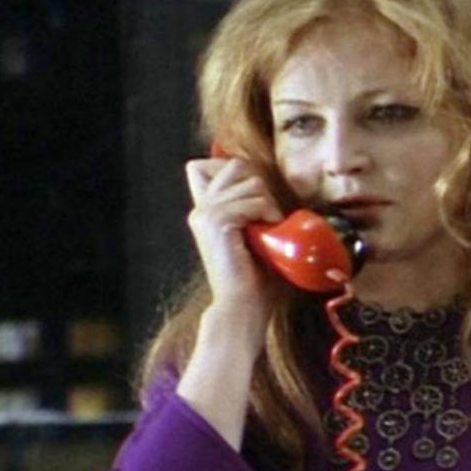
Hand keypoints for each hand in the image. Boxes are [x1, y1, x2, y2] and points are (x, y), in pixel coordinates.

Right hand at [185, 156, 283, 310]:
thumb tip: (264, 181)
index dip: (238, 171)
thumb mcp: (252, 234)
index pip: (207, 164)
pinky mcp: (216, 221)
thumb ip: (250, 207)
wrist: (243, 306)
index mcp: (204, 210)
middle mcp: (200, 209)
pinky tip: (268, 234)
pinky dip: (268, 215)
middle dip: (261, 186)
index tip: (257, 200)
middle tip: (267, 218)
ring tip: (269, 231)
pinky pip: (254, 202)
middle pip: (236, 165)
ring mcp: (205, 214)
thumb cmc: (255, 277)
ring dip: (270, 205)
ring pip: (252, 182)